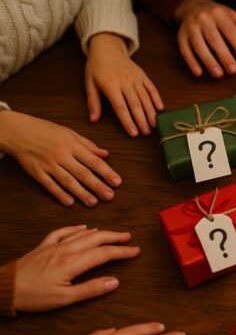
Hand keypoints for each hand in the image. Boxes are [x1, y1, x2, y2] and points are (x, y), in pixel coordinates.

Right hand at [0, 110, 120, 206]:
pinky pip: (49, 185)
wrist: (19, 131)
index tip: (117, 182)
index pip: (93, 160)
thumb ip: (88, 145)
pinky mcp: (36, 172)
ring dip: (81, 193)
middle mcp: (61, 155)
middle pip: (83, 173)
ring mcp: (48, 164)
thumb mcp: (70, 133)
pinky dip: (59, 194)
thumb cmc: (47, 131)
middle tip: (110, 196)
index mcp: (72, 144)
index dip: (106, 172)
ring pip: (67, 181)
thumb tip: (106, 154)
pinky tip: (70, 202)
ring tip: (93, 203)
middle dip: (98, 185)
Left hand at [13, 226, 139, 311]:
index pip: (104, 253)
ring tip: (112, 234)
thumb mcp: (64, 299)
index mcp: (73, 263)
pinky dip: (75, 228)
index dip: (122, 251)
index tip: (136, 250)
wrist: (5, 288)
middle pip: (97, 238)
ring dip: (100, 232)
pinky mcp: (44, 246)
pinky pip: (62, 231)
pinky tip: (83, 227)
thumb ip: (91, 289)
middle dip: (115, 237)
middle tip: (129, 237)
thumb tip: (115, 281)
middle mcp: (66, 250)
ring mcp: (54, 245)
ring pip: (82, 233)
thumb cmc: (34, 296)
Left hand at [86, 33, 163, 136]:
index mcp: (110, 85)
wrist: (108, 48)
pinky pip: (151, 88)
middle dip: (142, 120)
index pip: (121, 107)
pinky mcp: (142, 75)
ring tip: (154, 126)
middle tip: (146, 134)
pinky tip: (160, 109)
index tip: (133, 134)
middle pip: (136, 104)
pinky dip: (157, 98)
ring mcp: (136, 78)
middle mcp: (125, 82)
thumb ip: (93, 102)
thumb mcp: (89, 83)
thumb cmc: (96, 67)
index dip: (128, 121)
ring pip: (145, 98)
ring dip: (151, 113)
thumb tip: (93, 120)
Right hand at [174, 0, 235, 77]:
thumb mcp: (233, 18)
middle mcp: (203, 19)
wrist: (191, 6)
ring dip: (208, 61)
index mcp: (219, 13)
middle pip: (214, 39)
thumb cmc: (218, 15)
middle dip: (224, 55)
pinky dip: (191, 62)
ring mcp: (190, 27)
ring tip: (219, 74)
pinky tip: (199, 73)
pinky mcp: (181, 36)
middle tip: (233, 71)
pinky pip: (185, 50)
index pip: (230, 30)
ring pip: (199, 46)